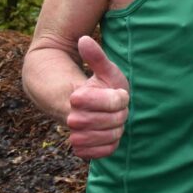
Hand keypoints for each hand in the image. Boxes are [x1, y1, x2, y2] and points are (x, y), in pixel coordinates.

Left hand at [67, 36, 129, 158]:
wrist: (92, 104)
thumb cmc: (95, 84)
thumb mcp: (97, 69)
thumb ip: (94, 55)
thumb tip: (83, 40)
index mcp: (122, 94)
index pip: (116, 101)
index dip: (95, 101)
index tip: (73, 97)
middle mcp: (123, 114)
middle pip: (110, 122)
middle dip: (88, 120)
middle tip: (70, 118)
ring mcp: (117, 131)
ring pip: (107, 138)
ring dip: (87, 136)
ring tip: (72, 131)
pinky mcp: (109, 146)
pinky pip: (103, 153)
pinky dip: (90, 150)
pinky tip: (77, 141)